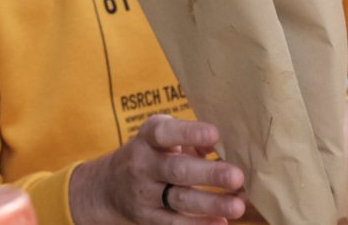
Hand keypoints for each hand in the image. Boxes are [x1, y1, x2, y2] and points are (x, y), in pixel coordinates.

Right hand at [70, 115, 246, 223]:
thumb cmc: (154, 153)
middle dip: (209, 174)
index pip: (165, 133)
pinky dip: (198, 224)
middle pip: (177, 170)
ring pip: (179, 200)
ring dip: (211, 204)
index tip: (215, 134)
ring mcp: (144, 194)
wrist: (110, 185)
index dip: (189, 133)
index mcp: (149, 137)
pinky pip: (173, 223)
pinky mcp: (148, 217)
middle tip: (237, 177)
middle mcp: (143, 164)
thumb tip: (222, 147)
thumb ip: (193, 139)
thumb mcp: (166, 138)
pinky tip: (220, 222)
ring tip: (237, 205)